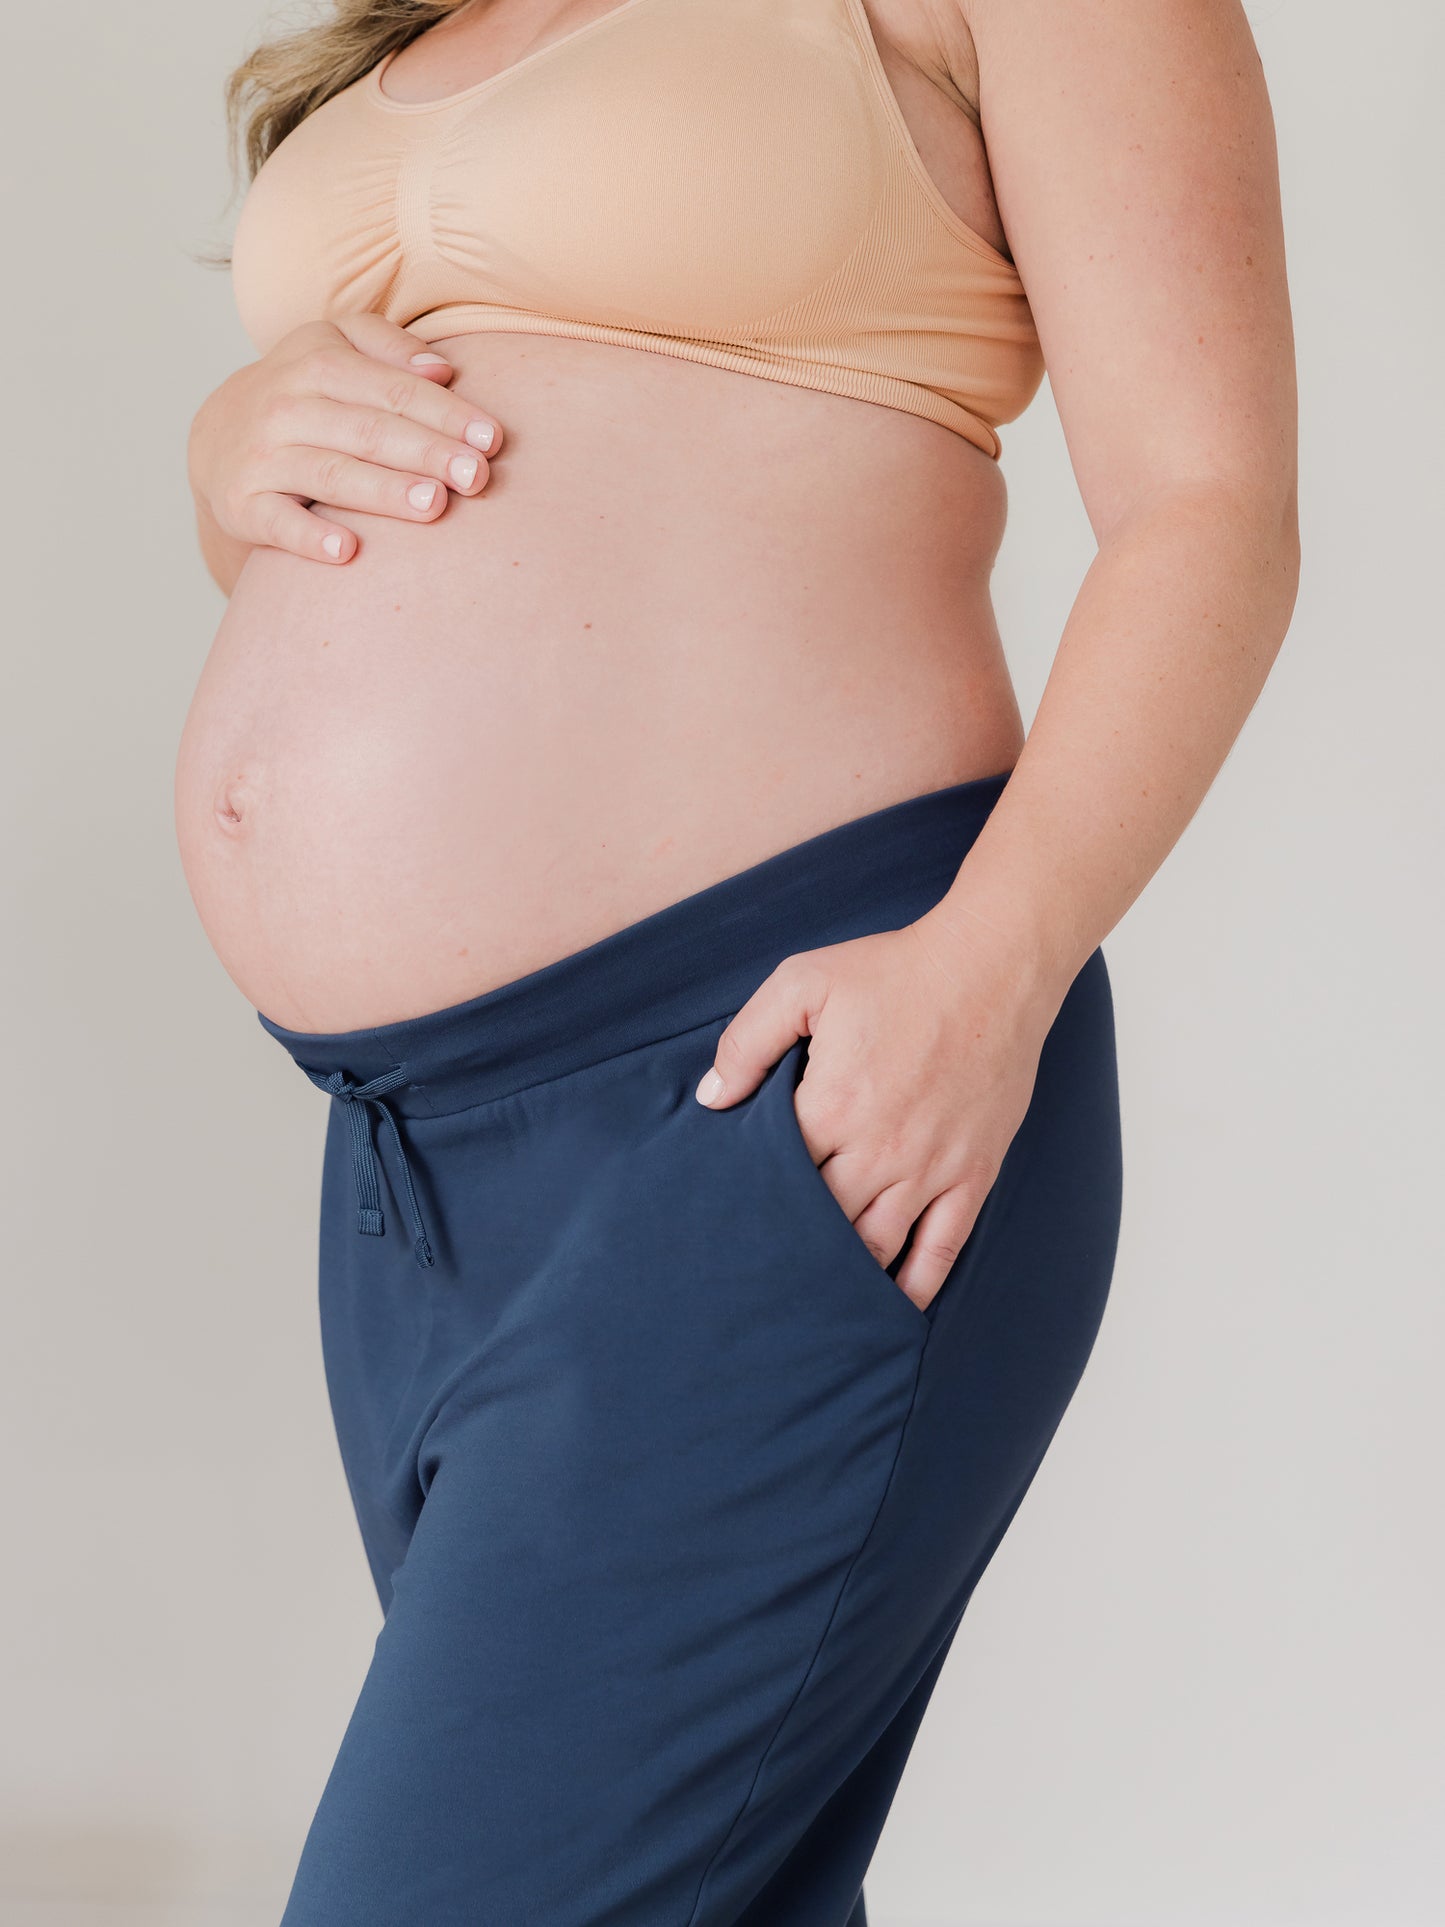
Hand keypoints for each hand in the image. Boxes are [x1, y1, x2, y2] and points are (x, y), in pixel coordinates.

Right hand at [187, 314, 504, 565]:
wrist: (216, 440)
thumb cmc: (304, 393)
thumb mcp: (336, 347)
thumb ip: (389, 347)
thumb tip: (443, 369)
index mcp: (319, 362)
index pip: (393, 389)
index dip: (445, 413)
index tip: (492, 439)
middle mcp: (287, 406)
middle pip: (369, 431)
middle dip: (426, 453)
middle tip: (476, 476)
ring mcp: (262, 456)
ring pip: (331, 473)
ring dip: (383, 491)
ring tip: (434, 504)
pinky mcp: (242, 503)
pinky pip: (278, 521)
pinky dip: (309, 537)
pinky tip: (346, 551)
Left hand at [694, 909, 1064, 1312]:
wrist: (993, 967)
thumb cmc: (896, 971)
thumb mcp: (804, 982)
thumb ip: (749, 1040)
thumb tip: (712, 1100)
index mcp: (831, 1106)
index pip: (775, 1176)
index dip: (749, 1199)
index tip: (726, 1219)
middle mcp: (878, 1151)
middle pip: (820, 1223)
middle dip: (787, 1248)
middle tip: (757, 1273)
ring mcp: (930, 1169)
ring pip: (875, 1247)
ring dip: (841, 1278)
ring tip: (809, 1303)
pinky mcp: (973, 1173)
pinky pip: (942, 1246)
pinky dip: (917, 1285)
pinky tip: (893, 1308)